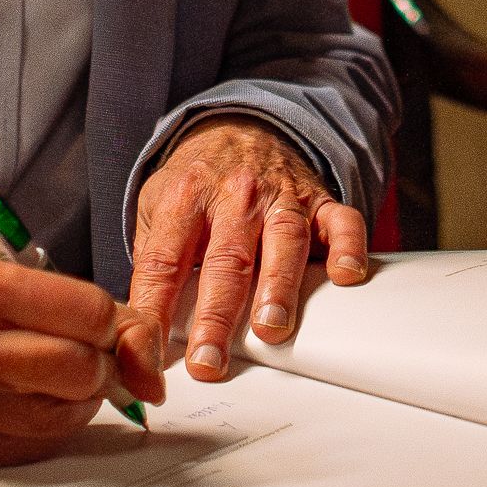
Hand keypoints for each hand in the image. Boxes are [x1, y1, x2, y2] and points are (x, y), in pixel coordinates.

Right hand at [0, 257, 165, 468]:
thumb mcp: (0, 276)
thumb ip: (77, 306)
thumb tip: (149, 356)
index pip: (92, 314)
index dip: (113, 324)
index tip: (108, 329)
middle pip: (85, 370)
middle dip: (101, 365)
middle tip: (82, 354)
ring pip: (69, 414)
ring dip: (78, 397)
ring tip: (44, 373)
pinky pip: (39, 445)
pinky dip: (48, 426)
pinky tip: (23, 401)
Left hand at [129, 115, 369, 380]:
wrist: (241, 125)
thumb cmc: (197, 182)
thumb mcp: (156, 205)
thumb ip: (151, 262)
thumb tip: (139, 331)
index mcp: (185, 198)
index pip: (162, 262)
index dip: (153, 311)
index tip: (147, 357)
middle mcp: (234, 195)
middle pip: (224, 259)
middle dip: (215, 316)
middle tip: (208, 361)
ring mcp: (280, 196)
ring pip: (282, 241)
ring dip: (278, 286)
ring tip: (271, 328)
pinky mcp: (318, 200)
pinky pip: (340, 221)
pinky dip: (347, 247)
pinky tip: (346, 275)